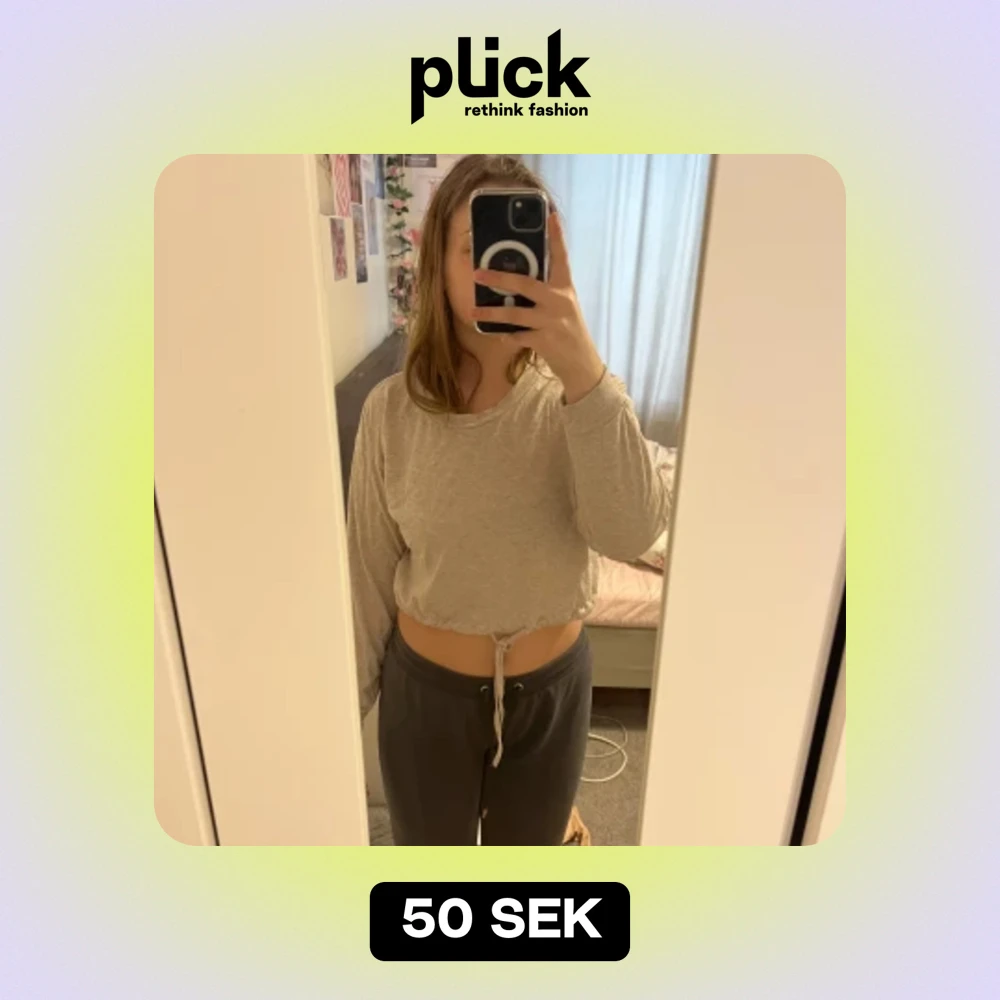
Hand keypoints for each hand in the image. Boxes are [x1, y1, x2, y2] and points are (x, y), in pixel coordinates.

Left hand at [471, 211, 605, 403]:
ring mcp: (552, 322)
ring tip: (473, 311)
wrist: (581, 364)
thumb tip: (516, 279)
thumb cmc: (568, 331)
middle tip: (477, 273)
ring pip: (515, 314)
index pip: (561, 257)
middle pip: (525, 284)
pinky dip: (504, 334)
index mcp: (565, 288)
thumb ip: (546, 291)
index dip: (555, 236)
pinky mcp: (545, 341)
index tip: (549, 216)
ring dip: (492, 312)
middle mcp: (559, 301)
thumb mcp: (563, 306)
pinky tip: (495, 333)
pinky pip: (517, 335)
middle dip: (499, 279)